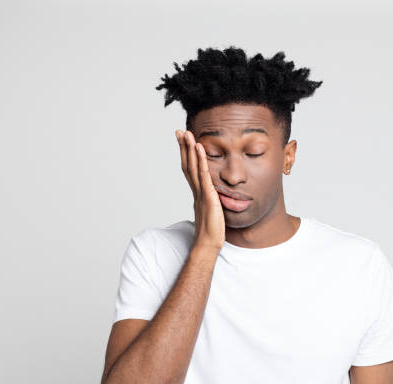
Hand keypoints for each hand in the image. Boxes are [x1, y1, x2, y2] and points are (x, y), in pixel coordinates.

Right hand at [176, 129, 224, 249]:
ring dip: (189, 149)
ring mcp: (201, 192)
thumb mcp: (211, 210)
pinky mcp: (208, 196)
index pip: (189, 169)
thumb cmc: (211, 230)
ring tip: (187, 134)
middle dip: (183, 147)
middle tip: (179, 131)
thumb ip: (211, 200)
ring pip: (193, 167)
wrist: (209, 243)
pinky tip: (199, 148)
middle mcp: (196, 190)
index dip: (185, 155)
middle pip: (187, 164)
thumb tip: (213, 194)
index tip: (182, 141)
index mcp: (197, 192)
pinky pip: (203, 175)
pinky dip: (201, 160)